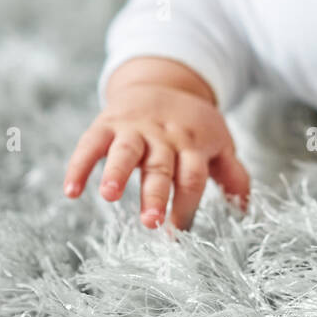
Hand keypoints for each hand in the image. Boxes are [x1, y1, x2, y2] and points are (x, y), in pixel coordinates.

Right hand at [62, 84, 250, 229]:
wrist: (162, 81)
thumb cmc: (193, 124)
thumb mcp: (219, 142)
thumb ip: (233, 175)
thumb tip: (245, 211)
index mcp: (194, 145)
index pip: (192, 177)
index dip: (186, 206)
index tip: (177, 235)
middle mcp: (165, 137)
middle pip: (162, 166)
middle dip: (156, 194)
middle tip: (150, 222)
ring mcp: (135, 129)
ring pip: (127, 150)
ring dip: (117, 173)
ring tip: (108, 196)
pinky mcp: (108, 123)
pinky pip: (91, 143)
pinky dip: (79, 165)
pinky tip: (71, 191)